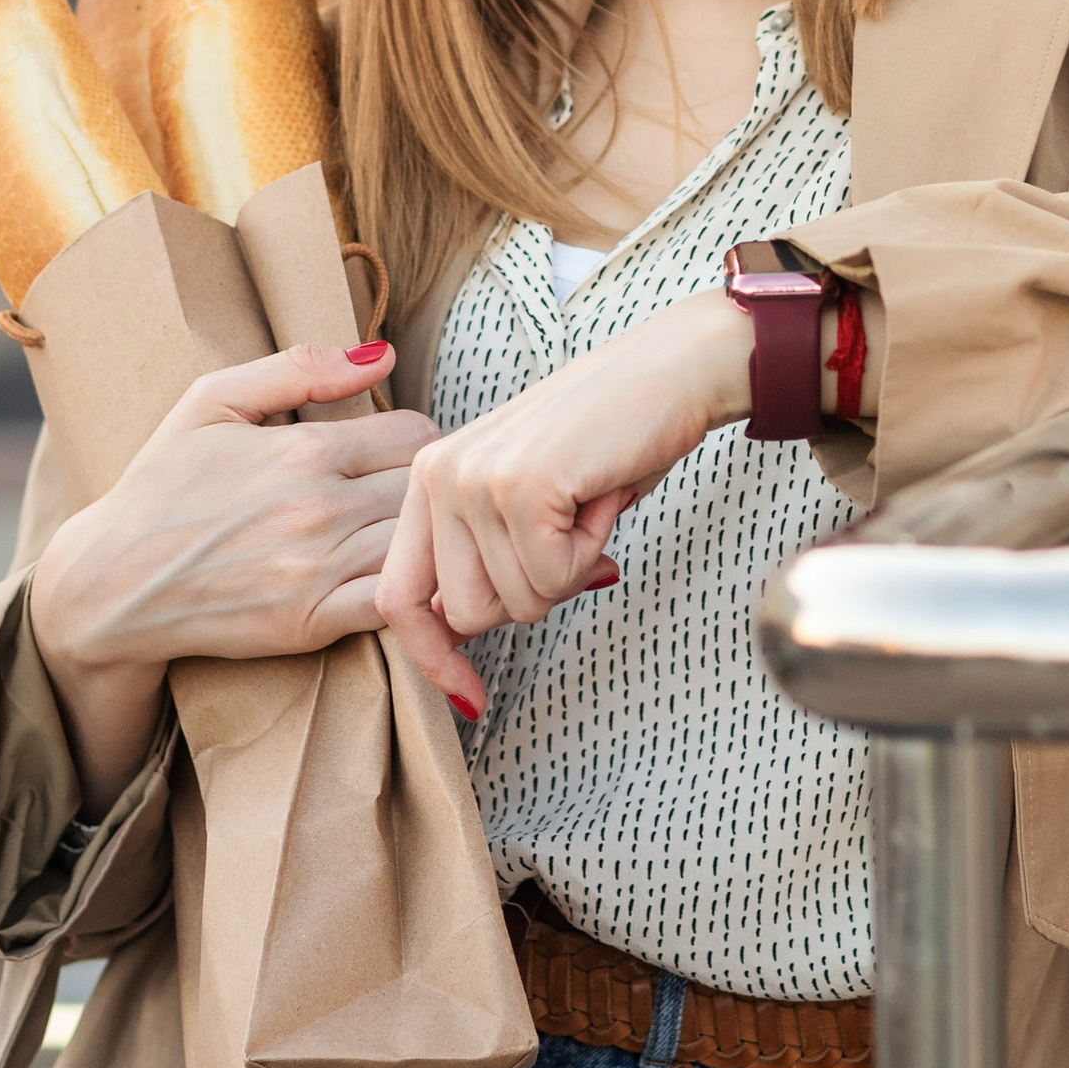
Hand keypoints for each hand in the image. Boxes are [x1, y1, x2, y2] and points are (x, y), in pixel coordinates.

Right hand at [30, 343, 434, 813]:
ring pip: (421, 544)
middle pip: (424, 489)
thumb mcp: (211, 401)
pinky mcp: (314, 623)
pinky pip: (399, 604)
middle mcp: (319, 510)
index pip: (414, 434)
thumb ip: (299, 368)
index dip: (412, 439)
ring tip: (411, 537)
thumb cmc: (162, 485)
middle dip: (423, 488)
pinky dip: (414, 592)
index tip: (393, 453)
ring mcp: (319, 571)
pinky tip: (402, 581)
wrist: (113, 582)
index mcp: (302, 450)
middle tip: (408, 496)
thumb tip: (380, 354)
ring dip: (424, 539)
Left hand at [375, 292, 751, 714]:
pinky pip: (554, 578)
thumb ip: (484, 557)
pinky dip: (591, 553)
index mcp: (429, 478)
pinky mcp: (521, 486)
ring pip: (517, 603)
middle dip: (530, 596)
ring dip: (569, 569)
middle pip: (466, 615)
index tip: (471, 697)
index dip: (433, 658)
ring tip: (584, 504)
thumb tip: (458, 636)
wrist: (670, 370)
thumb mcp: (525, 497)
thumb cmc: (608, 437)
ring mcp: (474, 479)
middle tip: (566, 536)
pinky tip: (599, 498)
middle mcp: (437, 475)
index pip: (398, 597)